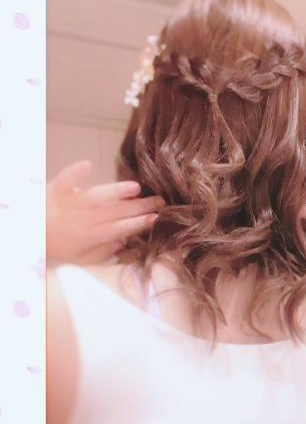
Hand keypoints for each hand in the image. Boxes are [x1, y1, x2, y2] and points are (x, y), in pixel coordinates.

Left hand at [47, 160, 164, 265]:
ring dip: (116, 192)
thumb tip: (123, 242)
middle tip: (160, 201)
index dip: (138, 224)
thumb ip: (102, 252)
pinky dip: (76, 173)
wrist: (28, 233)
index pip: (119, 229)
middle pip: (115, 212)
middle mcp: (83, 219)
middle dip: (139, 206)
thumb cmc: (58, 245)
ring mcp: (70, 203)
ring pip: (97, 197)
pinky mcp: (56, 190)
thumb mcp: (81, 258)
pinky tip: (88, 165)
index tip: (156, 218)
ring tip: (136, 188)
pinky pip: (66, 180)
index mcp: (90, 236)